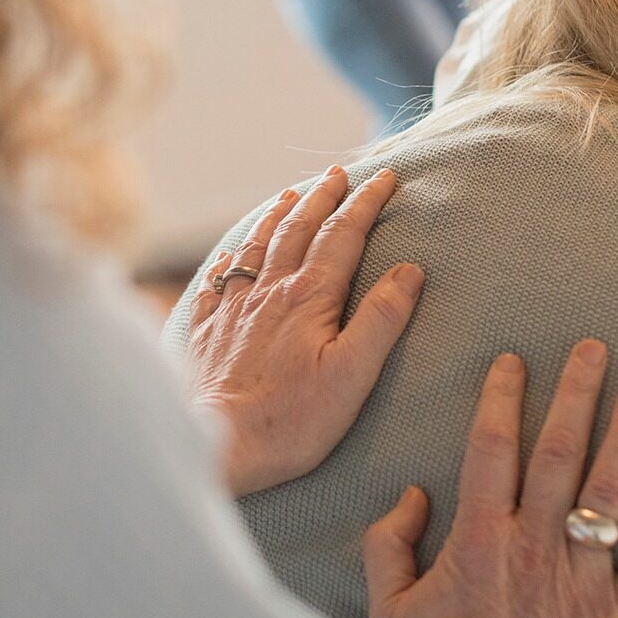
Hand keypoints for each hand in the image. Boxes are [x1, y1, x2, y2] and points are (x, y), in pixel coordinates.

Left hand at [188, 166, 422, 496]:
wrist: (216, 443)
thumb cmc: (289, 420)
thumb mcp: (352, 375)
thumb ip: (381, 319)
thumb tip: (410, 271)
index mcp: (309, 297)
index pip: (343, 235)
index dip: (366, 203)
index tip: (386, 178)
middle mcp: (269, 291)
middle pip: (299, 228)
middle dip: (323, 197)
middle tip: (339, 173)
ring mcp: (233, 308)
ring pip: (258, 246)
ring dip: (279, 215)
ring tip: (291, 195)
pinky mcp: (207, 330)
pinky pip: (219, 281)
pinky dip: (231, 259)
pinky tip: (231, 257)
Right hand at [365, 343, 617, 617]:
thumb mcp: (389, 611)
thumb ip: (392, 546)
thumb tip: (412, 495)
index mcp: (478, 539)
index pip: (491, 448)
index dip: (502, 398)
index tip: (513, 362)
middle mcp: (533, 547)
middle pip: (559, 453)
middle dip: (576, 394)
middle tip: (593, 348)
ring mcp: (581, 580)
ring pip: (610, 491)